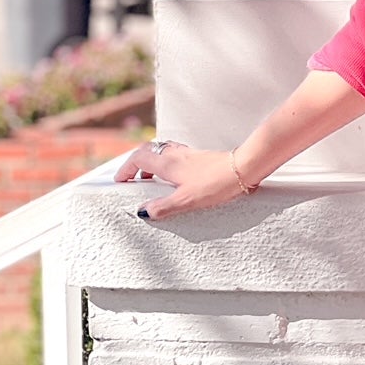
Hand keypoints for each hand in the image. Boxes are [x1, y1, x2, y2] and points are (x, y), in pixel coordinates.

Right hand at [114, 140, 250, 220]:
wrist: (244, 168)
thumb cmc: (217, 182)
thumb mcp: (187, 200)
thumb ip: (164, 206)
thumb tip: (143, 212)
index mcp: (167, 163)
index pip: (137, 158)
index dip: (126, 168)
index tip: (120, 180)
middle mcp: (176, 154)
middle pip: (148, 152)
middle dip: (137, 165)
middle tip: (135, 181)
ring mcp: (189, 154)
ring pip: (164, 153)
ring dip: (154, 164)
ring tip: (154, 181)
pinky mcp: (201, 157)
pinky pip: (178, 156)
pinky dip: (170, 164)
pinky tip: (179, 179)